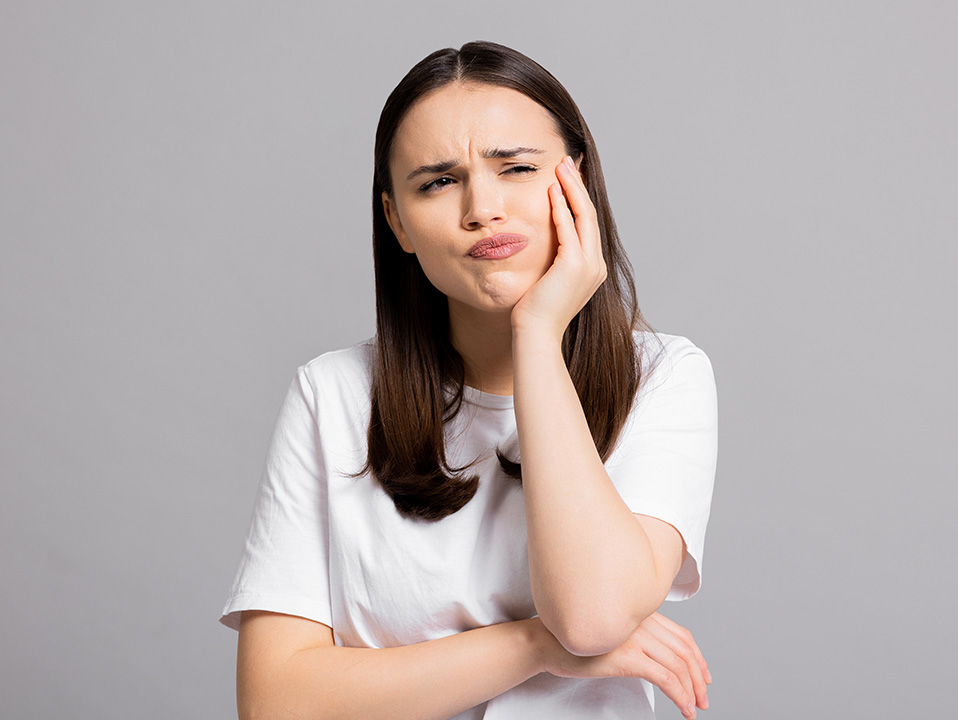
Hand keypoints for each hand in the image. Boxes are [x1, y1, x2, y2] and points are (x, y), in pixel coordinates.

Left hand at [510, 156, 606, 340]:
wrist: (536, 335)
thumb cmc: (534, 313)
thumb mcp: (546, 281)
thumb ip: (550, 260)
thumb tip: (541, 242)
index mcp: (592, 268)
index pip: (587, 224)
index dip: (578, 198)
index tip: (568, 177)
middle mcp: (595, 265)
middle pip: (590, 214)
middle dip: (578, 185)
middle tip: (567, 161)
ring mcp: (588, 266)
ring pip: (583, 216)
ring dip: (571, 188)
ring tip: (561, 167)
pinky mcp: (574, 266)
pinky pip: (569, 229)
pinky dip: (561, 207)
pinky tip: (552, 190)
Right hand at [537, 612, 710, 719]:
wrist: (546, 642)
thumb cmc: (573, 639)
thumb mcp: (611, 631)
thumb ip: (634, 635)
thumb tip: (656, 656)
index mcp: (640, 613)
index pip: (682, 635)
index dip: (698, 658)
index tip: (704, 676)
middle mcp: (641, 621)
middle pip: (684, 651)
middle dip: (699, 677)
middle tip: (703, 697)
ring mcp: (635, 638)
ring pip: (678, 666)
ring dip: (692, 690)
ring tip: (694, 707)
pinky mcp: (628, 657)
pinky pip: (665, 678)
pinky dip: (680, 695)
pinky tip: (683, 707)